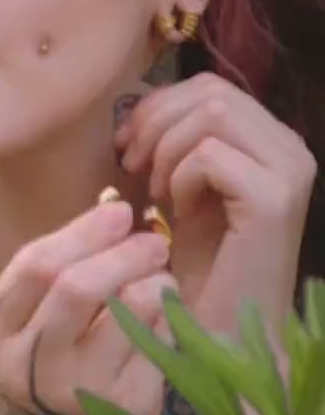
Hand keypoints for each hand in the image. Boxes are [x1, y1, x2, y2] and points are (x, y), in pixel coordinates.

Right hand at [0, 202, 174, 414]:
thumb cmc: (44, 349)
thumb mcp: (30, 312)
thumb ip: (60, 266)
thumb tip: (117, 215)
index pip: (35, 266)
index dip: (82, 232)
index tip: (120, 212)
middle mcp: (28, 363)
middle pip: (76, 287)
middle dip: (122, 253)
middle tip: (153, 242)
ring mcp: (75, 389)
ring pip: (126, 314)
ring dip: (153, 283)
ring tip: (161, 278)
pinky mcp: (122, 407)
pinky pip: (157, 342)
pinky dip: (166, 318)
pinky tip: (161, 316)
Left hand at [115, 72, 316, 334]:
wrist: (220, 327)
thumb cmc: (197, 258)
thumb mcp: (180, 184)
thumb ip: (175, 139)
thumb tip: (138, 109)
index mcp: (268, 139)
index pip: (209, 86)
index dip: (158, 105)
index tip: (125, 142)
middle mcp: (289, 148)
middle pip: (210, 91)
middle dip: (156, 122)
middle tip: (131, 164)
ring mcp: (289, 172)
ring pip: (212, 113)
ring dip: (167, 150)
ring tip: (157, 192)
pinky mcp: (275, 201)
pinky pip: (211, 155)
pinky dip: (180, 179)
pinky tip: (177, 211)